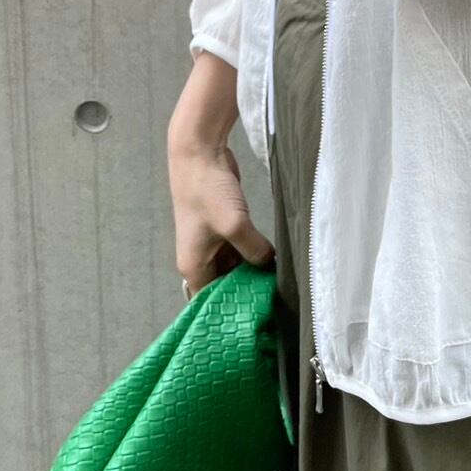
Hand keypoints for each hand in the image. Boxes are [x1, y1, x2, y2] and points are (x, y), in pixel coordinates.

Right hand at [168, 105, 274, 296]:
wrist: (199, 153)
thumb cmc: (208, 191)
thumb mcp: (234, 225)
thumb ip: (254, 249)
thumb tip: (271, 264)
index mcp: (193, 266)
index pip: (211, 301)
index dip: (232, 310)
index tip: (256, 317)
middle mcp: (199, 258)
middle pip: (224, 285)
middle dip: (246, 290)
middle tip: (274, 300)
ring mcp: (210, 241)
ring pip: (234, 266)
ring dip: (252, 270)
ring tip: (277, 283)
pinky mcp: (223, 226)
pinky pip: (239, 249)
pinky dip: (253, 254)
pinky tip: (274, 259)